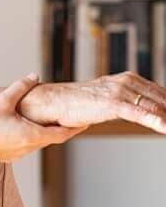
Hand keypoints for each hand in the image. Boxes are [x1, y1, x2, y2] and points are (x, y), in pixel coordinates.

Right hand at [0, 74, 85, 162]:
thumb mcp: (2, 100)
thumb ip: (20, 87)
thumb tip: (33, 76)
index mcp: (32, 135)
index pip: (62, 134)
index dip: (75, 128)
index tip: (84, 123)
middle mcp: (27, 148)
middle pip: (49, 138)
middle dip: (58, 129)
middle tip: (65, 118)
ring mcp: (16, 154)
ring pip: (35, 143)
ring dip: (40, 133)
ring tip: (40, 122)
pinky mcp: (5, 157)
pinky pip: (21, 147)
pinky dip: (25, 138)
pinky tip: (17, 129)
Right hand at [20, 73, 165, 133]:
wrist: (53, 102)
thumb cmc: (75, 104)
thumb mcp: (106, 100)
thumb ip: (125, 102)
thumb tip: (141, 113)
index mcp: (128, 79)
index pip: (160, 93)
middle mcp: (127, 81)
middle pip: (162, 99)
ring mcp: (120, 91)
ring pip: (155, 106)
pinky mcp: (112, 102)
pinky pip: (139, 113)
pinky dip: (154, 120)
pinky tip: (164, 127)